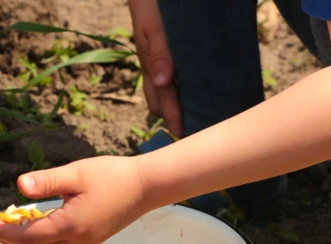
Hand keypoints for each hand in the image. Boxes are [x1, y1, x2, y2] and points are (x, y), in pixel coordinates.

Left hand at [0, 157, 148, 243]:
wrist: (147, 186)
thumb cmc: (113, 175)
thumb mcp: (76, 173)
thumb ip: (46, 181)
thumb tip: (18, 186)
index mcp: (70, 226)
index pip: (26, 237)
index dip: (1, 232)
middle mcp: (76, 241)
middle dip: (5, 238)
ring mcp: (84, 243)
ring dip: (21, 239)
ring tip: (1, 225)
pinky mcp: (90, 239)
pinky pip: (56, 243)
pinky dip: (37, 237)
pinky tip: (29, 224)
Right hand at [128, 0, 182, 136]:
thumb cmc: (152, 5)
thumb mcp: (156, 27)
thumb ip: (160, 52)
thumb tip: (163, 83)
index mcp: (151, 63)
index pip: (162, 97)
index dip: (172, 115)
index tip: (182, 133)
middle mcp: (153, 64)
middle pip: (159, 99)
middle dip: (171, 115)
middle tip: (188, 132)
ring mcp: (158, 58)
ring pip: (163, 89)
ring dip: (174, 104)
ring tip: (190, 117)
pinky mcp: (166, 50)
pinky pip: (170, 75)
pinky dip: (179, 88)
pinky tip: (191, 90)